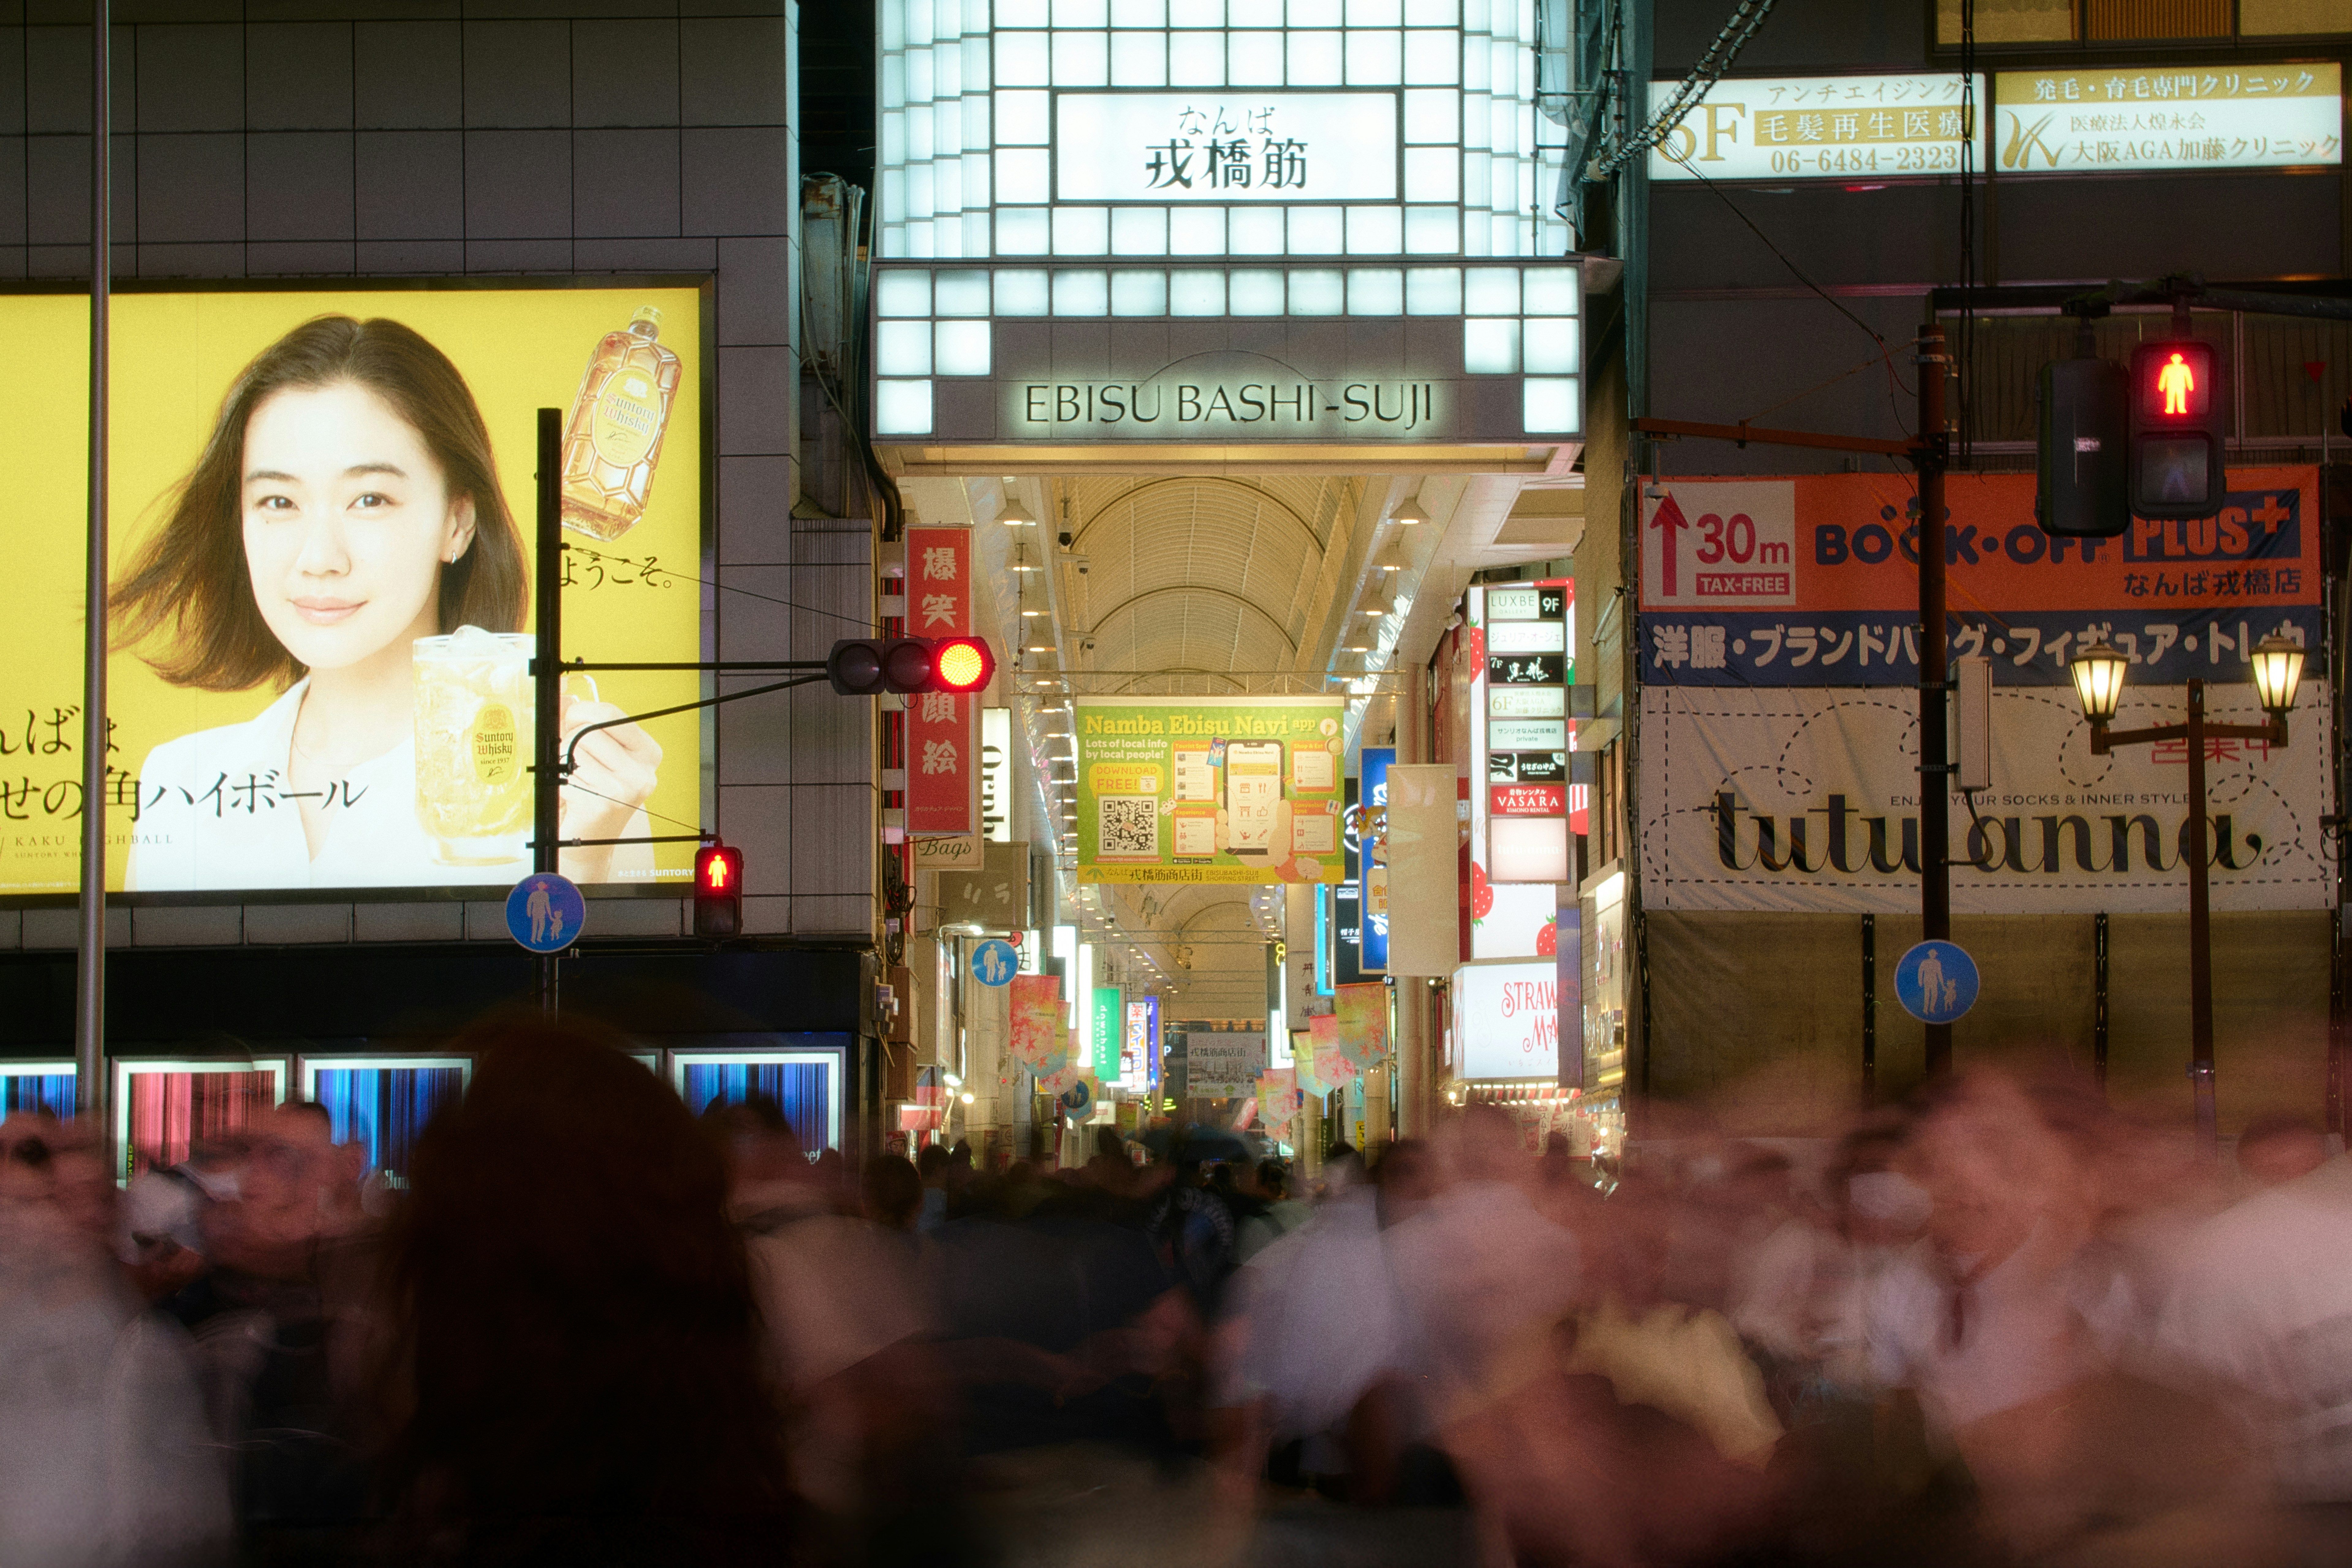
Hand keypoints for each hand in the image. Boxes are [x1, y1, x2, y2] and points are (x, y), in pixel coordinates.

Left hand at [556, 692, 661, 883]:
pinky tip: (570, 796)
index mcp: (647, 754)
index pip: (612, 713)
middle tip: (569, 756)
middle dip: (569, 739)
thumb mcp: (595, 754)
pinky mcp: (602, 805)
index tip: (572, 717)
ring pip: (573, 751)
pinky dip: (559, 783)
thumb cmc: (591, 795)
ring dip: (562, 763)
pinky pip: (564, 775)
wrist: (587, 844)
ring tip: (572, 779)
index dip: (583, 710)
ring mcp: (625, 790)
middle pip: (589, 730)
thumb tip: (564, 693)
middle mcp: (642, 772)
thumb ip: (582, 722)